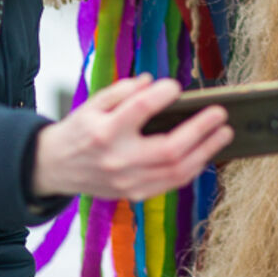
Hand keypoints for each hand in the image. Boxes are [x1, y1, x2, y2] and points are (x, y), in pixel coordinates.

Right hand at [32, 75, 231, 200]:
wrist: (54, 168)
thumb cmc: (78, 130)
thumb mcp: (92, 104)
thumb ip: (123, 91)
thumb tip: (153, 82)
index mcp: (104, 131)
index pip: (140, 110)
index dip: (162, 95)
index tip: (177, 86)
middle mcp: (117, 159)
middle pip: (168, 149)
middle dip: (201, 131)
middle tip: (221, 115)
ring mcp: (127, 181)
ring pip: (176, 172)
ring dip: (205, 152)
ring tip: (223, 134)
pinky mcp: (132, 194)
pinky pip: (170, 184)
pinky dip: (192, 168)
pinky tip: (205, 153)